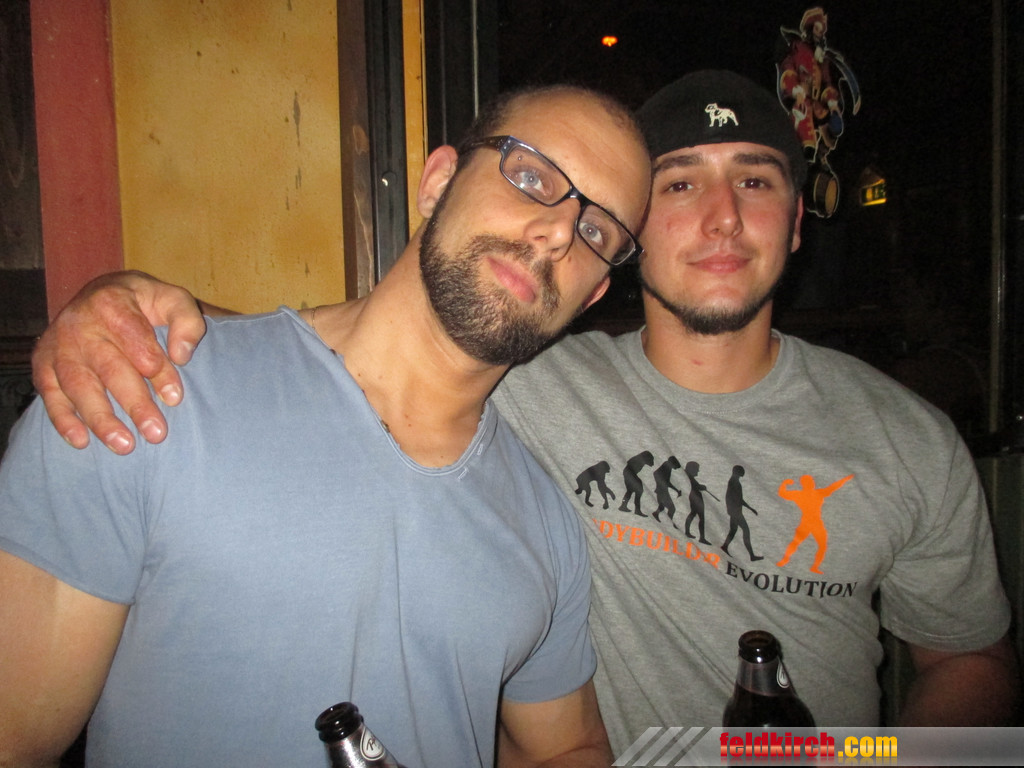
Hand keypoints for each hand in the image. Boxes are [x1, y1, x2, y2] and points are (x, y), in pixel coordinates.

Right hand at [31, 270, 206, 453]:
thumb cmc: (143, 303)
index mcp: (112, 302)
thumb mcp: (171, 299)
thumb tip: (182, 355)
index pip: (136, 340)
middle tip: (157, 433)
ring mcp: (58, 346)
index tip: (175, 397)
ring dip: (100, 419)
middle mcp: (79, 323)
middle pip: (109, 367)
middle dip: (134, 403)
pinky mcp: (44, 364)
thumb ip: (187, 321)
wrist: (100, 294)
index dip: (156, 370)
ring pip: (78, 385)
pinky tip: (82, 441)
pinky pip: (50, 394)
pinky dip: (63, 419)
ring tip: (125, 446)